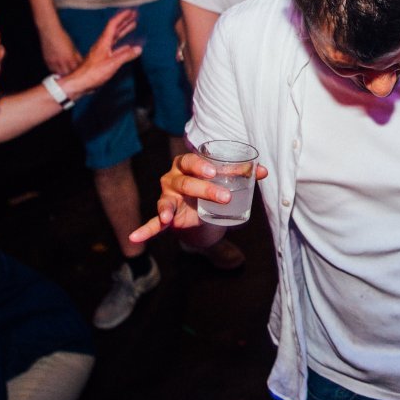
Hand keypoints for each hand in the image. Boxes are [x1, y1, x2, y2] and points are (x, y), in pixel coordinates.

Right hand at [38, 22, 82, 74]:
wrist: (50, 32)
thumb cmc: (63, 37)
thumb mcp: (73, 47)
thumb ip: (76, 56)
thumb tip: (80, 62)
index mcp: (70, 58)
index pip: (76, 70)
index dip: (77, 72)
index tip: (79, 73)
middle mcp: (62, 61)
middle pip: (67, 74)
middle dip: (70, 75)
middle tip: (72, 76)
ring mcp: (54, 62)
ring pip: (59, 74)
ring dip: (62, 74)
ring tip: (65, 74)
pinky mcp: (47, 60)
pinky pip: (51, 70)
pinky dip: (55, 71)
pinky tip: (58, 70)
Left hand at [56, 9, 141, 97]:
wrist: (80, 83)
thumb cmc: (92, 73)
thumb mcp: (112, 64)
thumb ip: (126, 56)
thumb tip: (138, 49)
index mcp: (103, 42)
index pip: (113, 24)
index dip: (122, 17)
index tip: (131, 11)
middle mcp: (103, 44)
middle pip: (115, 29)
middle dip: (125, 21)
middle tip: (134, 15)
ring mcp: (103, 51)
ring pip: (115, 37)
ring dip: (124, 30)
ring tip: (133, 25)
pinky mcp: (103, 59)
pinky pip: (115, 47)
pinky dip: (123, 44)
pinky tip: (128, 46)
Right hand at [129, 152, 269, 241]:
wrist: (201, 211)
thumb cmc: (211, 187)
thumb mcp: (225, 180)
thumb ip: (242, 175)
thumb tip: (263, 171)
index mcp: (186, 165)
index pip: (192, 161)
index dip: (202, 165)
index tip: (214, 171)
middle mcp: (172, 178)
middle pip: (185, 181)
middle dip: (204, 189)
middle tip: (224, 197)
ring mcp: (166, 197)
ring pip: (168, 201)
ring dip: (171, 210)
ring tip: (171, 217)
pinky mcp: (165, 216)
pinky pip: (153, 223)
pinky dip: (145, 230)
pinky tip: (135, 237)